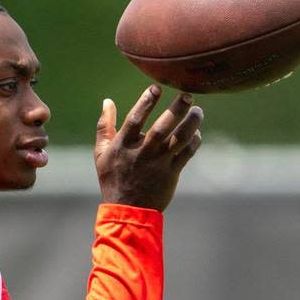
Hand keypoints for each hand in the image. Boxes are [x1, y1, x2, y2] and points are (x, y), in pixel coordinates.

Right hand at [94, 85, 202, 211]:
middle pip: (162, 127)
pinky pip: (186, 154)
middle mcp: (142, 153)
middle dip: (176, 110)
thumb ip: (105, 126)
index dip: (146, 102)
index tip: (156, 88)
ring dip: (191, 124)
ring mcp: (159, 164)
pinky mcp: (171, 174)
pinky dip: (194, 142)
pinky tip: (196, 132)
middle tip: (187, 95)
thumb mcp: (101, 153)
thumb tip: (107, 101)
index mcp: (123, 146)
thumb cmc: (113, 178)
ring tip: (198, 111)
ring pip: (178, 140)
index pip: (135, 119)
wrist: (127, 210)